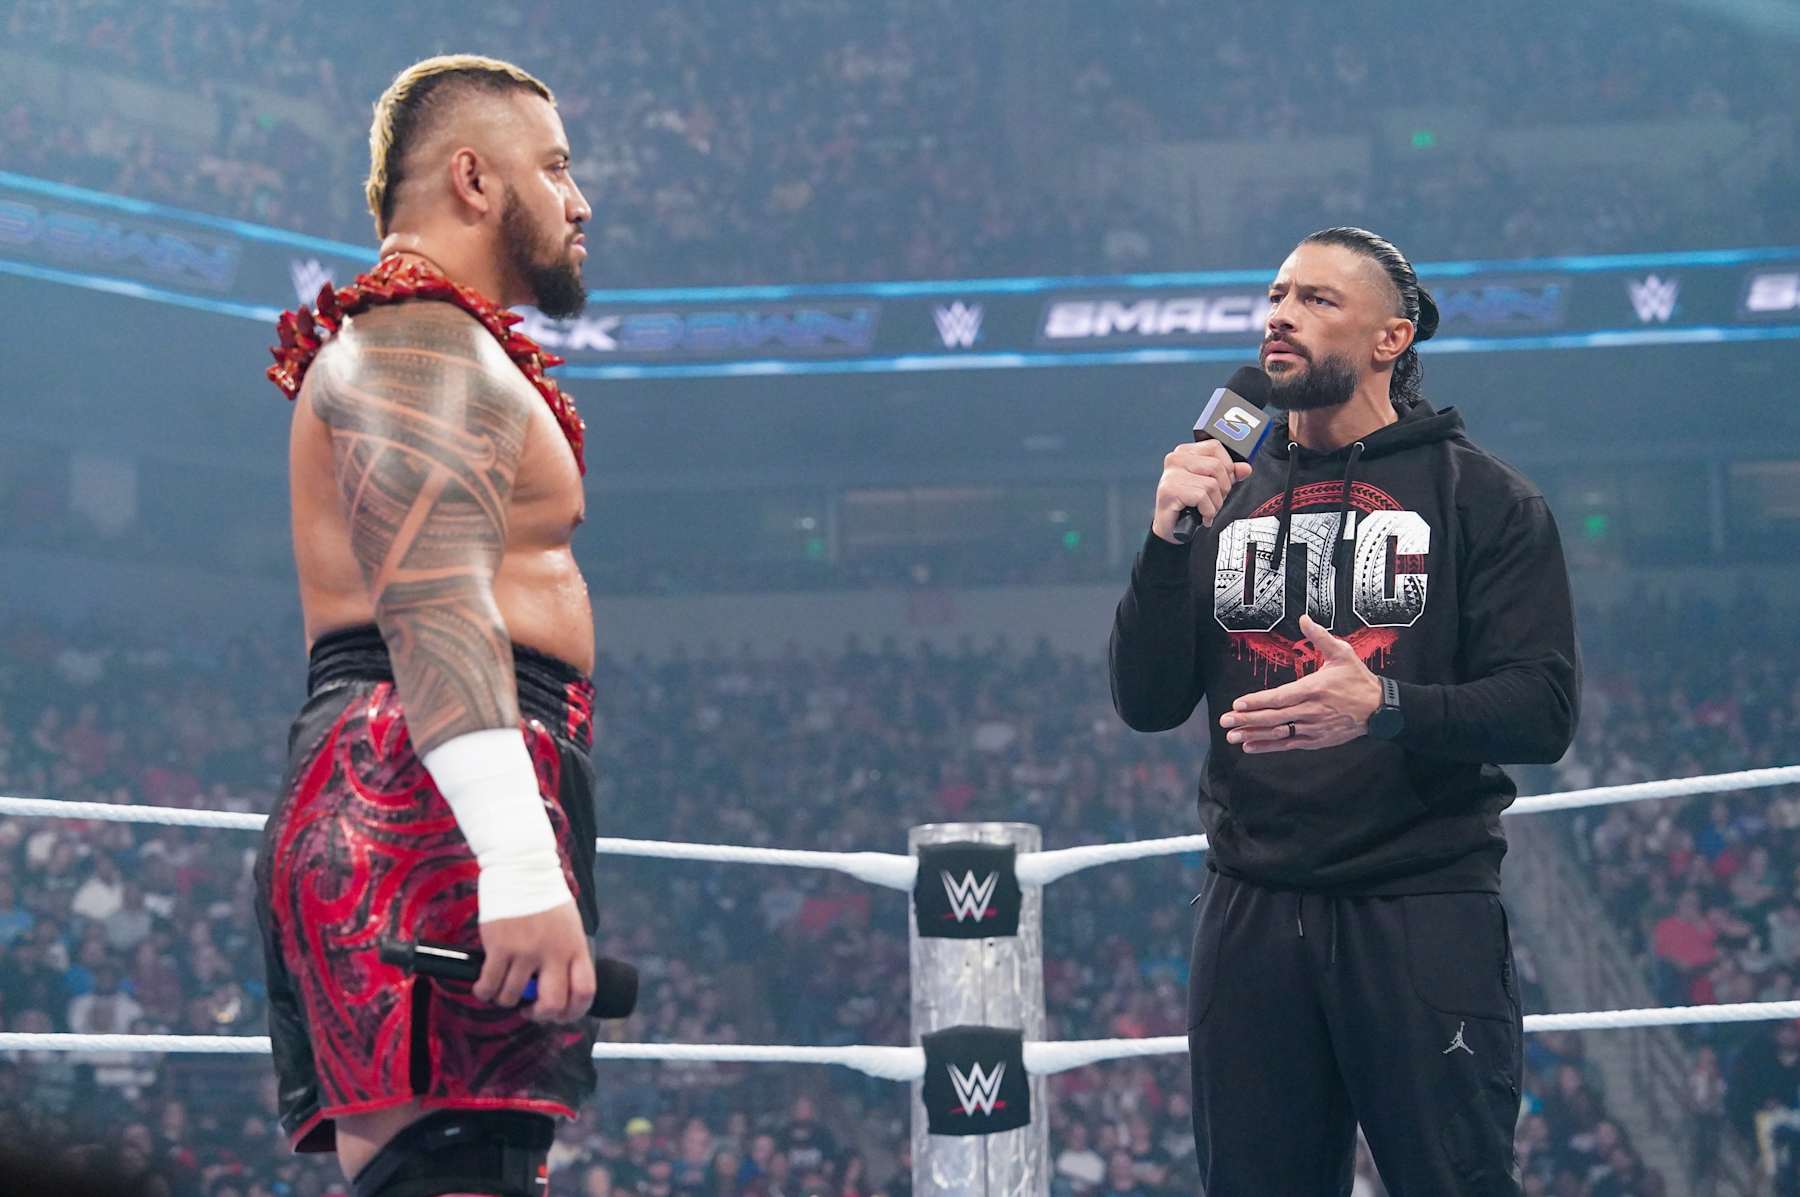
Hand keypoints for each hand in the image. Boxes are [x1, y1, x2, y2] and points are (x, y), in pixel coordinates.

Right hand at [473, 900, 595, 1023]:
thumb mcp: (569, 926)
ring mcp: (526, 951)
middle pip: (553, 1004)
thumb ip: (566, 955)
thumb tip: (557, 987)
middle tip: (529, 1009)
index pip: (585, 991)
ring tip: (502, 990)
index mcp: (575, 947)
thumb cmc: (545, 898)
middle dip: (540, 1015)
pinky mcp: (500, 947)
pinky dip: (485, 992)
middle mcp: (554, 952)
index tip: (560, 1014)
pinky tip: (484, 987)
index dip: (574, 1012)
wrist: (522, 868)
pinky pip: (490, 985)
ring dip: (505, 1000)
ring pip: (514, 997)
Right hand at [1151, 441, 1253, 541]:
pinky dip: (1207, 511)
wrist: (1171, 528)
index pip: (1215, 447)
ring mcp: (1172, 475)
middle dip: (1223, 488)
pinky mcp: (1171, 490)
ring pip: (1211, 484)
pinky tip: (1201, 516)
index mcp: (1185, 452)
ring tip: (1206, 509)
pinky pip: (1202, 497)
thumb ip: (1229, 474)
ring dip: (1215, 503)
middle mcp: (1176, 460)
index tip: (1224, 481)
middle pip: (1216, 466)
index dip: (1227, 466)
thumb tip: (1245, 468)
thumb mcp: (1212, 485)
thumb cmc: (1187, 505)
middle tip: (1214, 499)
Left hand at [1218, 615, 1382, 752]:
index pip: (1280, 697)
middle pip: (1274, 717)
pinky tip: (1250, 747)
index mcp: (1313, 689)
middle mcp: (1311, 710)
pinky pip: (1289, 744)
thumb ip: (1320, 637)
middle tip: (1225, 721)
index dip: (1258, 701)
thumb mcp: (1342, 653)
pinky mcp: (1316, 740)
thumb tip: (1304, 619)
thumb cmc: (1358, 679)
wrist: (1380, 709)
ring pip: (1279, 733)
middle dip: (1247, 720)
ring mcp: (1313, 728)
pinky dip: (1269, 746)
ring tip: (1232, 737)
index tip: (1238, 704)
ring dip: (1254, 735)